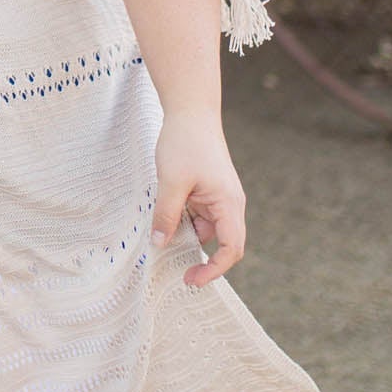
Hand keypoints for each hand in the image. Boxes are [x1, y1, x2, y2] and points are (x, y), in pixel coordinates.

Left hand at [150, 108, 245, 287]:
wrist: (190, 111)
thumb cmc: (185, 142)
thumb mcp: (170, 182)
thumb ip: (166, 215)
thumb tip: (159, 244)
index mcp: (229, 203)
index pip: (232, 248)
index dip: (215, 269)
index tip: (193, 279)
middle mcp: (229, 204)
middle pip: (223, 243)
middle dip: (204, 261)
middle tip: (179, 275)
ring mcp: (218, 198)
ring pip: (206, 230)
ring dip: (188, 239)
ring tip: (163, 243)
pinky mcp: (207, 192)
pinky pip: (198, 216)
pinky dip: (184, 223)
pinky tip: (164, 222)